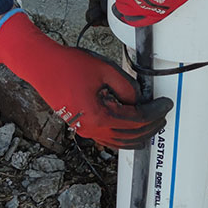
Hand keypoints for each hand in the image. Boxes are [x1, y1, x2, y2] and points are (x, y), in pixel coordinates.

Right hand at [0, 10, 171, 148]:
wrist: (41, 66)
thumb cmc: (69, 65)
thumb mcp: (105, 70)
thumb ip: (126, 87)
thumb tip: (140, 99)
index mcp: (99, 116)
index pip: (137, 120)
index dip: (155, 112)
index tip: (166, 104)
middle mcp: (92, 129)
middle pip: (130, 135)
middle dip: (151, 126)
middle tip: (164, 114)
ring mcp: (85, 130)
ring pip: (119, 142)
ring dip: (139, 135)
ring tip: (153, 123)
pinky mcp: (81, 126)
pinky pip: (107, 139)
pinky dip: (123, 137)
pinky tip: (132, 130)